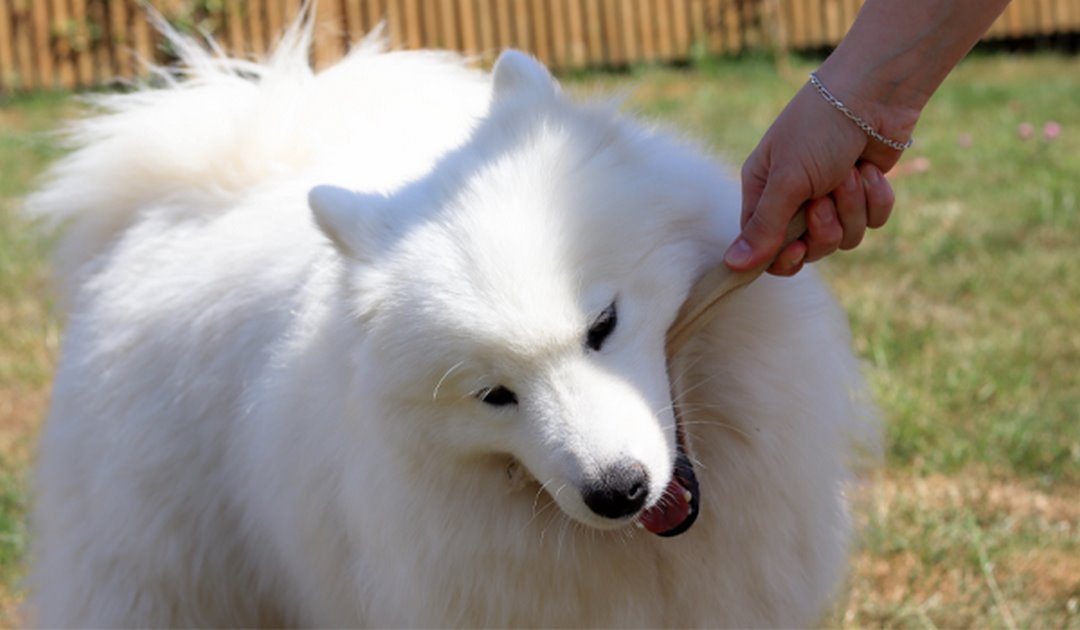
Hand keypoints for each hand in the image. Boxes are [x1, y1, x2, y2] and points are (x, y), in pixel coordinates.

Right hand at [725, 79, 899, 275]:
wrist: (874, 94)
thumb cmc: (819, 129)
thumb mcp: (786, 180)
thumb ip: (763, 228)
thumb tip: (732, 266)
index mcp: (764, 191)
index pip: (764, 246)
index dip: (783, 257)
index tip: (797, 249)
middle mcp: (795, 198)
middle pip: (810, 249)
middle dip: (824, 227)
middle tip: (824, 199)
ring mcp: (832, 196)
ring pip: (845, 237)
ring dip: (852, 206)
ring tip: (849, 173)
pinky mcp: (864, 193)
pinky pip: (873, 221)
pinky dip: (875, 198)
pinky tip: (869, 170)